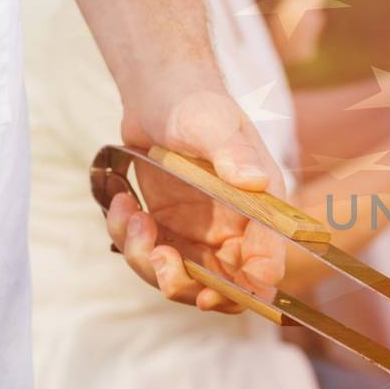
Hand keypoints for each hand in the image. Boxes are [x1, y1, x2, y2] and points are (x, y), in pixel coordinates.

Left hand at [106, 86, 288, 312]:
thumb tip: (254, 181)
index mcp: (262, 209)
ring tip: (132, 215)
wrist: (160, 94)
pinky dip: (129, 239)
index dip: (245, 289)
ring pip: (181, 279)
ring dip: (146, 259)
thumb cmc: (195, 102)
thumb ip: (234, 153)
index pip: (266, 263)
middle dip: (186, 285)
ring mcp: (202, 233)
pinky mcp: (171, 230)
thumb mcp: (212, 123)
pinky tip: (123, 203)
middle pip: (224, 287)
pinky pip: (150, 258)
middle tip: (157, 258)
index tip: (209, 294)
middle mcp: (237, 228)